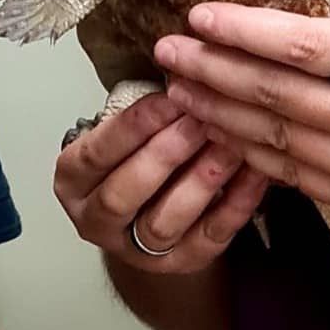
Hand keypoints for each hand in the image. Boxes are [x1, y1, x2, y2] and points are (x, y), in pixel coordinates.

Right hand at [53, 89, 267, 271]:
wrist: (156, 206)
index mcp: (74, 180)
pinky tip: (255, 171)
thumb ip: (145, 108)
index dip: (132, 126)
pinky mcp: (181, 263)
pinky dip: (235, 204)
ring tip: (230, 144)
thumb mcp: (127, 128)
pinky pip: (209, 238)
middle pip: (124, 194)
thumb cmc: (140, 151)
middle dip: (165, 154)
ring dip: (200, 180)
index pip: (94, 154)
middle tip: (200, 119)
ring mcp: (137, 249)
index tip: (168, 97)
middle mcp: (96, 219)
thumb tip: (184, 66)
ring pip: (164, 222)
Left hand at [154, 0, 329, 251]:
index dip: (245, 30)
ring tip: (172, 88)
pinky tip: (216, 130)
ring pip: (269, 140)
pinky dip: (246, 151)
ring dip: (214, 112)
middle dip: (210, 70)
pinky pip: (288, 176)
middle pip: (273, 95)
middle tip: (163, 49)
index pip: (305, 46)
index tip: (201, 13)